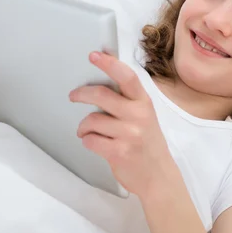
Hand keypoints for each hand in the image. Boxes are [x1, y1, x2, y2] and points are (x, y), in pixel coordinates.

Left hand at [69, 52, 178, 197]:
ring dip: (84, 127)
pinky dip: (87, 141)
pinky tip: (94, 143)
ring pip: (92, 120)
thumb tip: (100, 83)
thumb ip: (127, 101)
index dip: (109, 64)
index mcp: (144, 102)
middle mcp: (138, 116)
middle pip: (102, 95)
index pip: (127, 77)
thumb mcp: (144, 116)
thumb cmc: (147, 144)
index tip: (94, 55)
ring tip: (87, 131)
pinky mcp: (119, 152)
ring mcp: (130, 134)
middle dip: (82, 94)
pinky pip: (90, 140)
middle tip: (74, 96)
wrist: (158, 177)